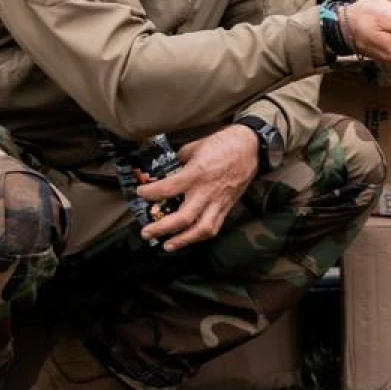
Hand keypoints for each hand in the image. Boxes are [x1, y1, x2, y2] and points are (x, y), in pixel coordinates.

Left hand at [137, 124, 259, 251]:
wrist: (250, 146)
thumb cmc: (223, 143)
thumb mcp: (195, 147)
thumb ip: (179, 161)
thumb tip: (166, 170)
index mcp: (197, 173)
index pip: (168, 188)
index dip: (150, 193)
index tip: (140, 193)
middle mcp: (207, 191)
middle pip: (183, 217)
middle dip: (162, 228)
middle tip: (146, 232)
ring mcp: (218, 201)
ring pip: (201, 229)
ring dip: (183, 240)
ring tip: (167, 245)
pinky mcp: (227, 206)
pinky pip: (214, 227)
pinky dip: (199, 236)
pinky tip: (188, 238)